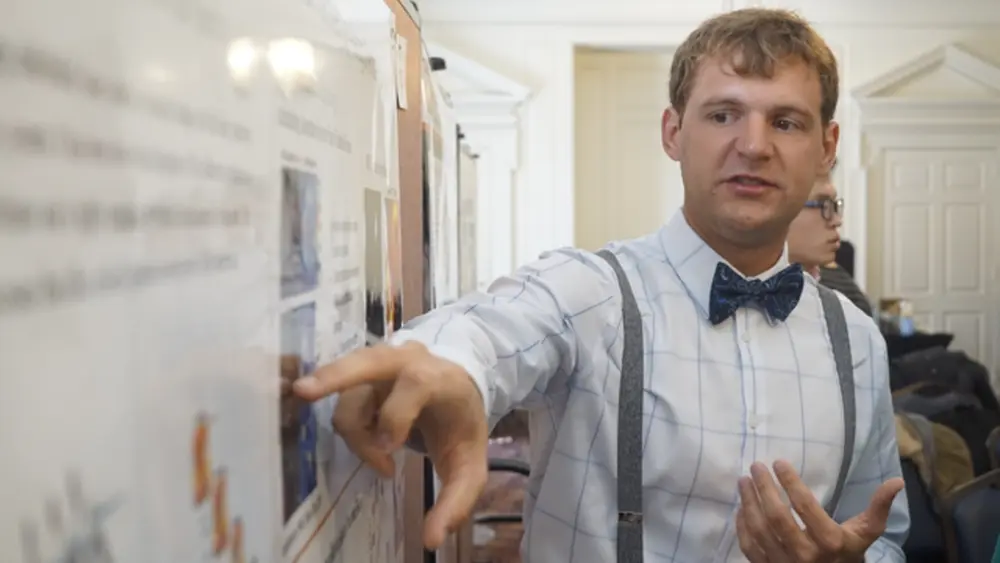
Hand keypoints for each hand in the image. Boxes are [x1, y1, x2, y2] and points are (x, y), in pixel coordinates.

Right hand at [292, 341, 488, 549]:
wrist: (458, 385)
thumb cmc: (460, 424)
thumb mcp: (470, 465)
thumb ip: (458, 501)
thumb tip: (431, 539)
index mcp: (440, 377)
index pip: (416, 383)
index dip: (396, 415)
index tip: (389, 450)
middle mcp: (405, 360)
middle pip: (366, 361)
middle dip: (333, 376)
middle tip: (303, 392)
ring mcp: (379, 361)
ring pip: (347, 395)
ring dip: (357, 436)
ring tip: (384, 459)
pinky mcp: (360, 370)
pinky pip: (340, 399)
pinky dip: (351, 427)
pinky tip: (372, 440)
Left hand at [736, 460, 903, 562]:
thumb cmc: (849, 552)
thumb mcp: (866, 532)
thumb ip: (878, 506)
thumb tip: (897, 480)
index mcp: (830, 541)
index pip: (805, 506)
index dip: (790, 482)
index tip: (779, 462)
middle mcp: (805, 555)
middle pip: (777, 517)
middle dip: (764, 488)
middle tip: (756, 466)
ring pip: (760, 530)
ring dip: (749, 503)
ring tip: (744, 481)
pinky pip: (750, 547)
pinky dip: (743, 525)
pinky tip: (742, 507)